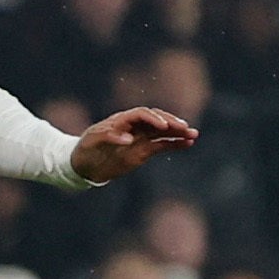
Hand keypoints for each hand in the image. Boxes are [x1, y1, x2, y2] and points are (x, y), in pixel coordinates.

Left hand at [70, 107, 197, 183]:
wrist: (84, 164)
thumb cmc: (85, 149)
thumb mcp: (92, 142)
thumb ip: (109, 137)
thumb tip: (128, 138)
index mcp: (120, 120)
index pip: (141, 114)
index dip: (153, 118)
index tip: (163, 126)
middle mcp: (133, 126)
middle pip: (156, 119)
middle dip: (171, 122)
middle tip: (184, 128)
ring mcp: (140, 137)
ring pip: (163, 131)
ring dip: (178, 132)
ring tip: (193, 134)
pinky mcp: (144, 149)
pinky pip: (163, 144)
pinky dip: (175, 144)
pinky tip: (188, 143)